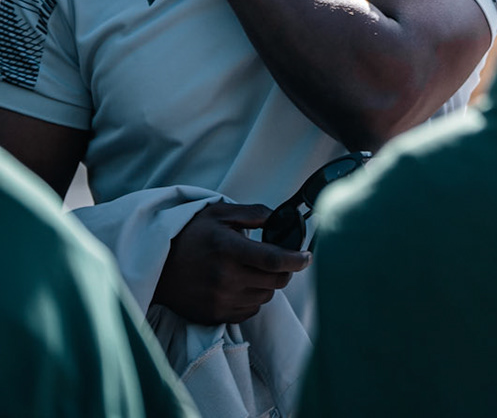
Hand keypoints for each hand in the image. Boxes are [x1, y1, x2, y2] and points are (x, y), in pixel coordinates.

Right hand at [151, 201, 310, 325]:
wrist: (155, 265)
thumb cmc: (190, 235)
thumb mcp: (220, 214)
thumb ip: (255, 213)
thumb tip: (283, 217)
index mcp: (228, 250)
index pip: (274, 260)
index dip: (297, 260)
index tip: (307, 257)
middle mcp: (225, 278)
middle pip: (275, 281)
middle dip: (285, 270)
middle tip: (279, 260)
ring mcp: (219, 300)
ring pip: (265, 296)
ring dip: (268, 284)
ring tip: (253, 270)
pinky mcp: (213, 315)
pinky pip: (249, 311)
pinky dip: (252, 298)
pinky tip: (241, 285)